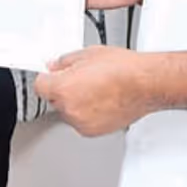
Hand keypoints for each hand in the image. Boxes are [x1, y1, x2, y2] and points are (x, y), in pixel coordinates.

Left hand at [35, 45, 150, 135]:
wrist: (146, 84)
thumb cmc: (123, 69)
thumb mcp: (87, 54)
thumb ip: (64, 62)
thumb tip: (55, 66)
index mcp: (63, 89)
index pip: (40, 86)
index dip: (48, 78)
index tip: (53, 75)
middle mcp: (70, 109)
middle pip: (54, 99)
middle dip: (63, 89)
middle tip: (82, 78)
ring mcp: (82, 123)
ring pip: (68, 112)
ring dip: (76, 103)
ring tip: (96, 89)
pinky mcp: (94, 131)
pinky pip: (82, 121)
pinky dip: (88, 113)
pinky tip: (102, 100)